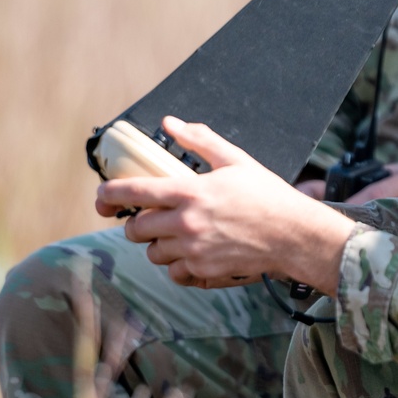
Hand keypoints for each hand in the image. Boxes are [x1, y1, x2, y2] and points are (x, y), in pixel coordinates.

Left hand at [95, 116, 353, 293]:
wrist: (295, 235)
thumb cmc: (269, 196)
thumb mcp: (236, 160)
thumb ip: (199, 140)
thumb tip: (170, 123)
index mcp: (190, 192)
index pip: (134, 193)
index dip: (110, 194)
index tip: (103, 197)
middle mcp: (187, 224)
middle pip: (137, 229)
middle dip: (138, 223)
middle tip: (150, 218)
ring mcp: (194, 251)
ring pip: (154, 254)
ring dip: (159, 245)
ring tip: (178, 235)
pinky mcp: (205, 272)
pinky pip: (175, 274)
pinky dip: (178, 266)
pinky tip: (192, 254)